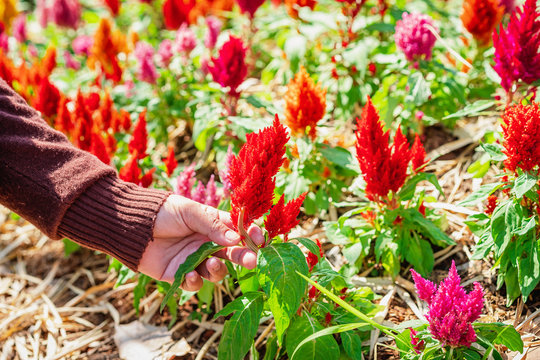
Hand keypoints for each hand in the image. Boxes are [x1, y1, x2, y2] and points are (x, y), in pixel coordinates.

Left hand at [138, 195, 263, 290]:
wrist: (131, 225)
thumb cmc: (161, 212)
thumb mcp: (189, 211)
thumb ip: (213, 225)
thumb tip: (236, 239)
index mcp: (211, 224)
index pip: (236, 231)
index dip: (249, 235)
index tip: (260, 239)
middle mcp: (205, 243)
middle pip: (231, 253)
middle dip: (244, 257)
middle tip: (252, 260)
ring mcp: (193, 259)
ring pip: (216, 271)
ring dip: (218, 270)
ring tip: (211, 264)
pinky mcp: (179, 274)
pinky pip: (194, 283)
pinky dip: (194, 281)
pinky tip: (189, 273)